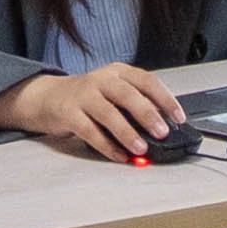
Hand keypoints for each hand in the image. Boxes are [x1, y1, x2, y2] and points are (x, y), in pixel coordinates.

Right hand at [0, 64, 178, 161]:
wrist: (48, 97)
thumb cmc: (87, 96)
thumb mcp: (112, 91)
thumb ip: (134, 104)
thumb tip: (161, 127)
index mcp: (117, 72)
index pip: (146, 81)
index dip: (165, 99)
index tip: (178, 117)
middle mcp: (101, 80)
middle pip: (127, 95)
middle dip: (147, 114)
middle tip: (162, 132)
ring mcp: (83, 95)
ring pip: (108, 113)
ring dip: (127, 133)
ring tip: (141, 148)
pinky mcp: (69, 114)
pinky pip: (90, 131)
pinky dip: (107, 146)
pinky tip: (119, 155)